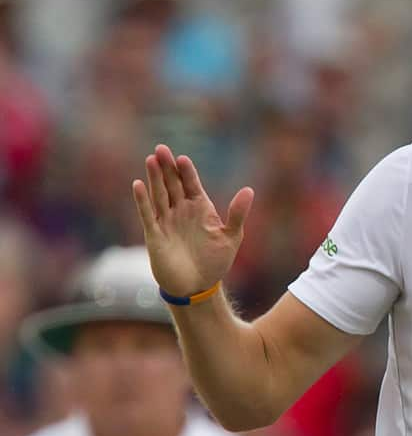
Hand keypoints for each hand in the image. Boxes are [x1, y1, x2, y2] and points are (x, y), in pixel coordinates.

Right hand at [132, 144, 253, 296]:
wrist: (198, 286)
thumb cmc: (215, 261)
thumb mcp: (231, 236)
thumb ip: (238, 213)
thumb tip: (249, 190)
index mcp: (200, 208)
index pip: (191, 183)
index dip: (187, 171)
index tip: (183, 159)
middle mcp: (181, 211)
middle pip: (172, 184)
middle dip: (167, 167)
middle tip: (161, 148)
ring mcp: (167, 221)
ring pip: (159, 194)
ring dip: (154, 178)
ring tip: (150, 160)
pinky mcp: (155, 234)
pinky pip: (148, 214)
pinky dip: (143, 200)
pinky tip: (138, 185)